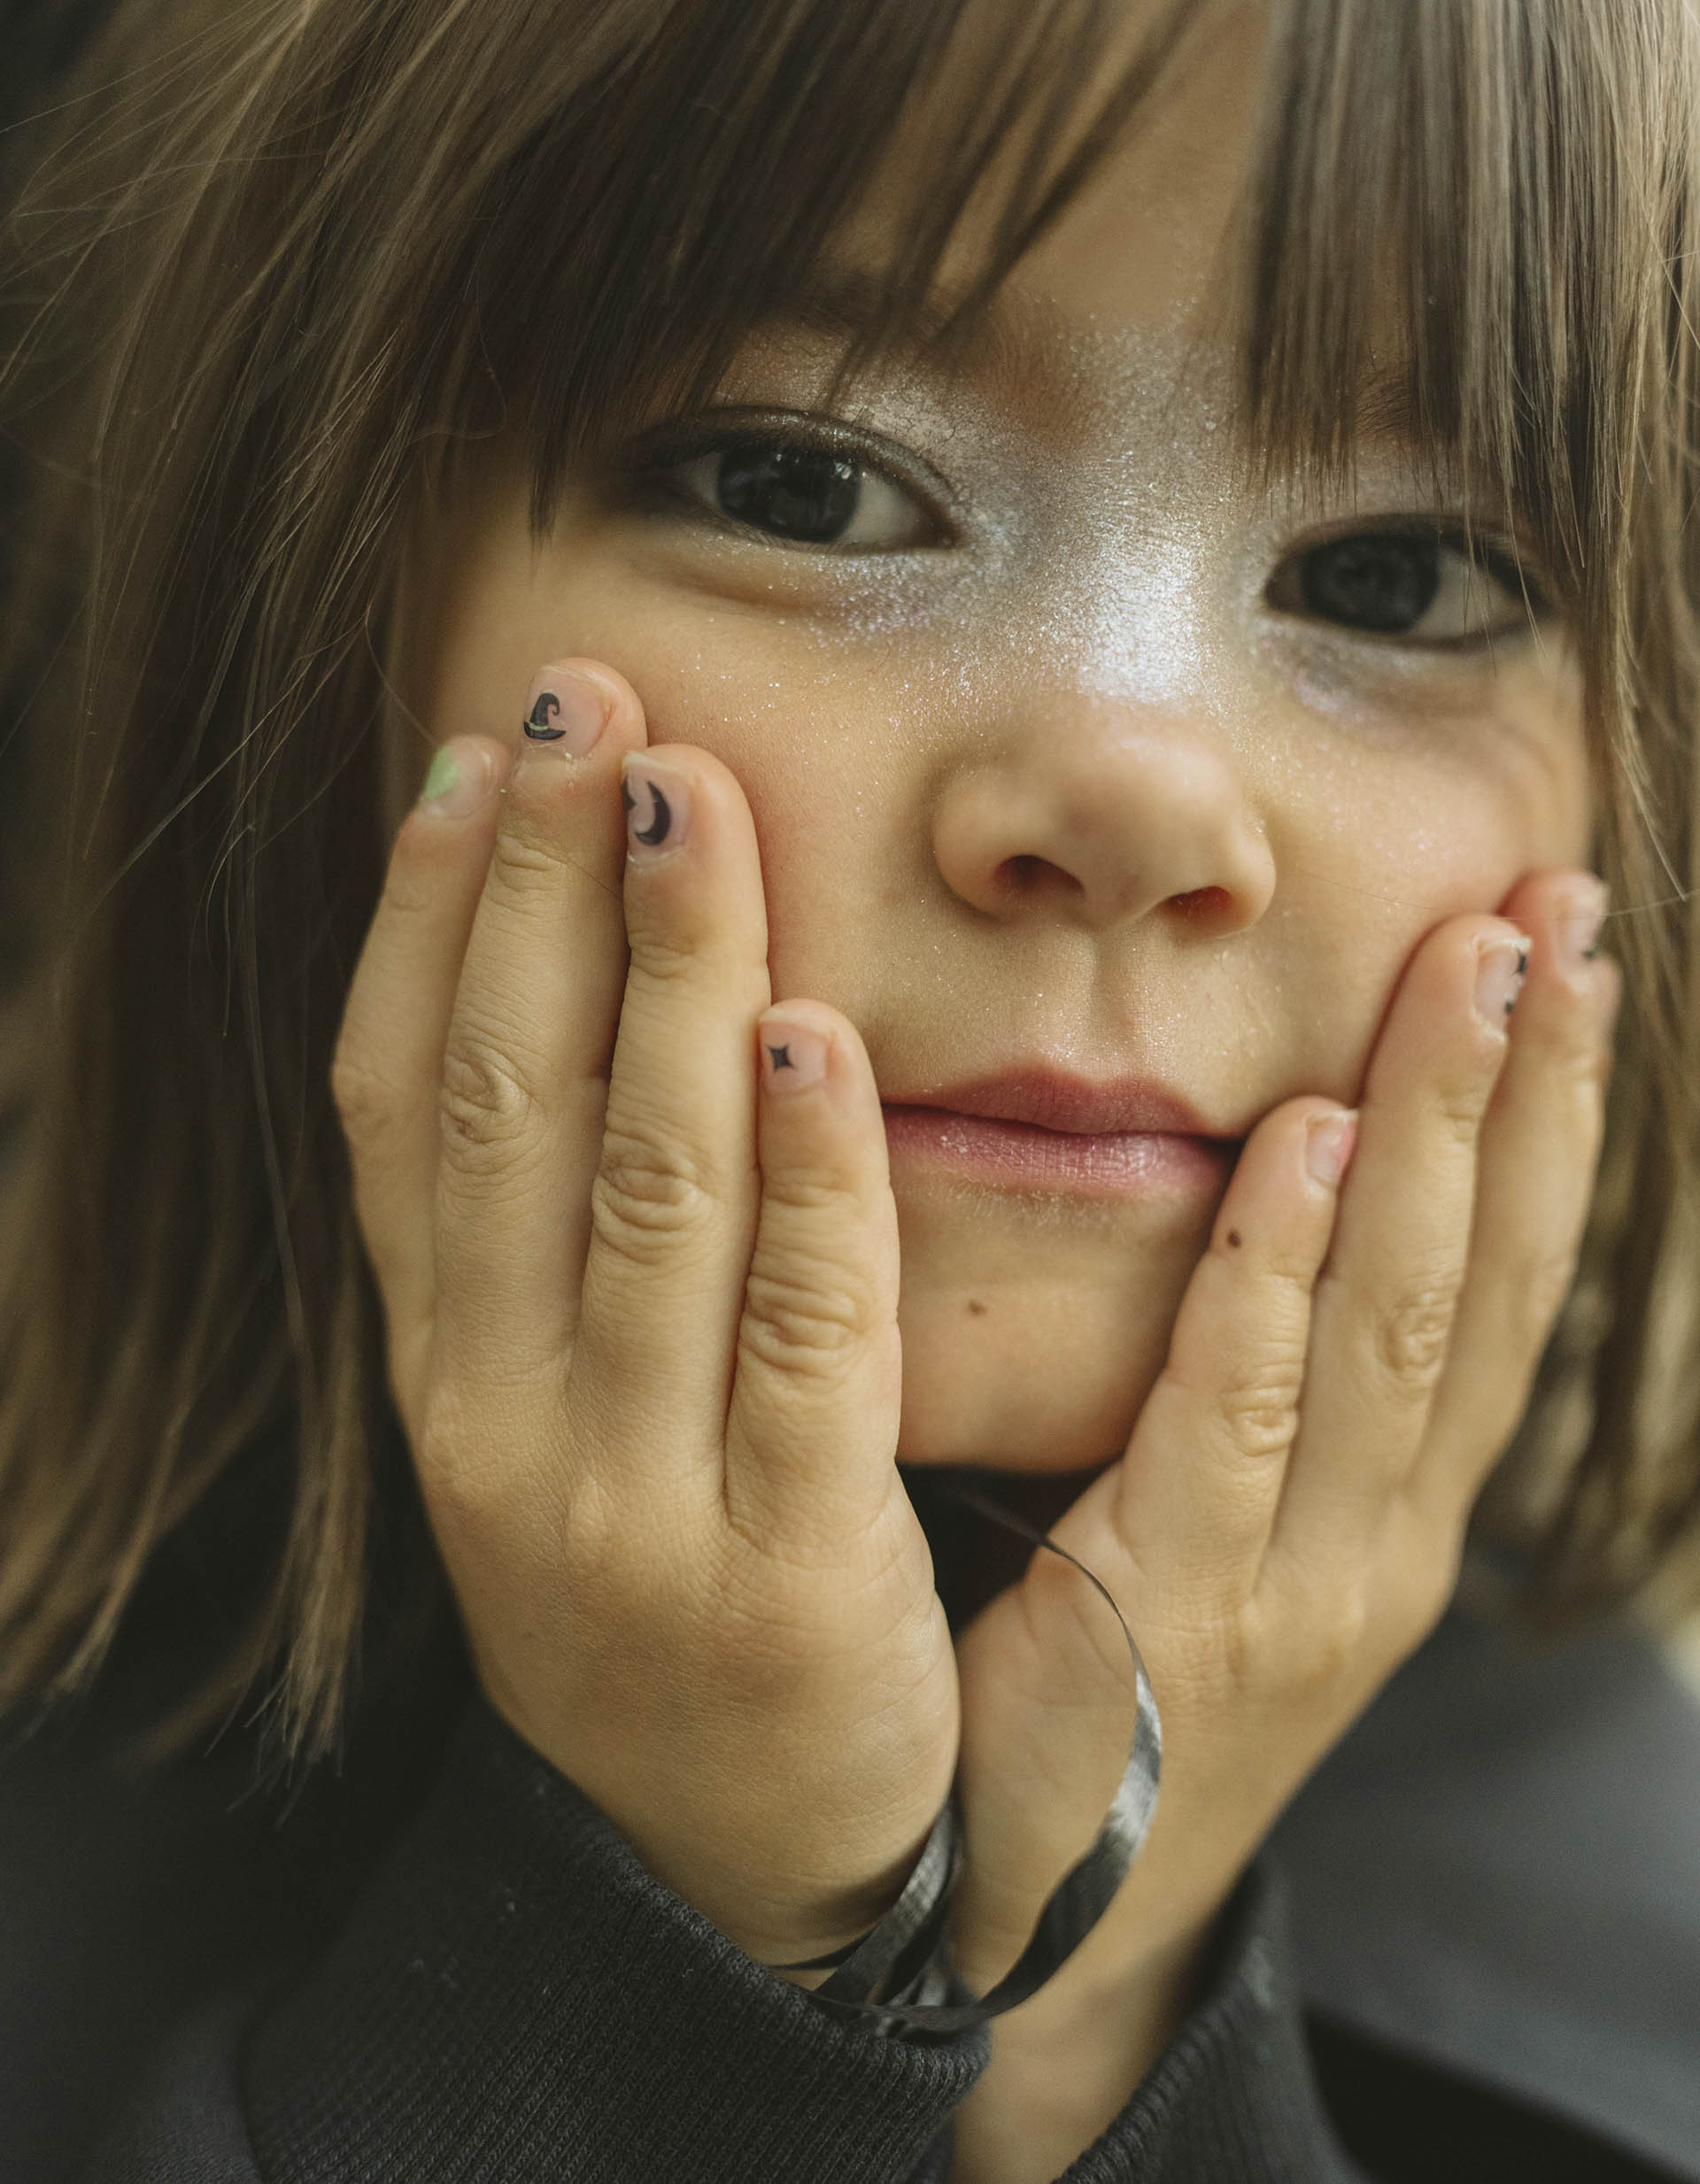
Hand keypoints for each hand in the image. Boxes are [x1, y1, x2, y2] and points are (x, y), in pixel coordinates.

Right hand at [331, 662, 958, 1967]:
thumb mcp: (558, 1411)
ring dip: (664, 978)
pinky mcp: (785, 1572)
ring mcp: (628, 1506)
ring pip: (640, 1194)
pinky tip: (806, 1033)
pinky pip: (795, 1338)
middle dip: (548, 893)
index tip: (474, 755)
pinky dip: (800, 1177)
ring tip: (687, 797)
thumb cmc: (666, 1575)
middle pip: (511, 1113)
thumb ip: (547, 1237)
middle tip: (589, 705)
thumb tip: (561, 988)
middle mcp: (499, 1426)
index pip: (399, 1108)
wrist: (742, 1858)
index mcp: (443, 1371)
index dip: (426, 922)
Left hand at [943, 874, 1617, 2176]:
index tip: (1565, 963)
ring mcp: (1306, 1580)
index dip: (1549, 1119)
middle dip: (1531, 1087)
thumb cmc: (1114, 1686)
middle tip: (1558, 911)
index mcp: (1395, 1505)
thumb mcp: (1223, 1526)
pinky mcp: (1181, 1612)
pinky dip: (1283, 1268)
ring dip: (1446, 1135)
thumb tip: (1281, 1183)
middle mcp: (1386, 1534)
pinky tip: (1315, 1141)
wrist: (1032, 1923)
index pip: (1501, 1280)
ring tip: (1479, 968)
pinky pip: (1238, 1407)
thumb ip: (1257, 1377)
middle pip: (1488, 1274)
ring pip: (1401, 1321)